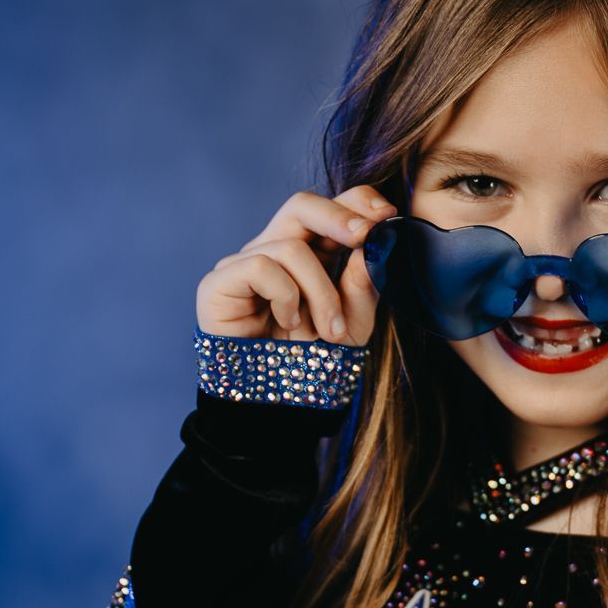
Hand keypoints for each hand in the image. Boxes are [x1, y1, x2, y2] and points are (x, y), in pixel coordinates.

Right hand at [195, 185, 397, 346]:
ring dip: (320, 291)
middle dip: (338, 216)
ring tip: (328, 331)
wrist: (275, 405)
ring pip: (291, 248)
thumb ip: (363, 289)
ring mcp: (244, 265)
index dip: (357, 202)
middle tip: (364, 236)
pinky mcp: (219, 283)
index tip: (388, 217)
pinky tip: (288, 323)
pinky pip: (260, 266)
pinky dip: (285, 296)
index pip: (330, 209)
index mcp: (309, 255)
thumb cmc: (312, 364)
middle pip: (302, 205)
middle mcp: (274, 252)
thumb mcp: (353, 328)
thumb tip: (371, 248)